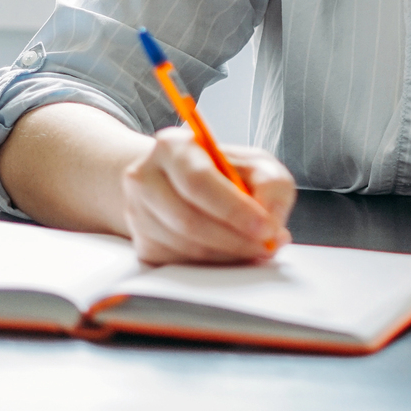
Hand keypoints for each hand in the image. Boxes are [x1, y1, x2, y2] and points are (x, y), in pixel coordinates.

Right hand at [120, 126, 296, 265]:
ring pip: (185, 246)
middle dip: (235, 239)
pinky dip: (212, 264)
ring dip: (227, 254)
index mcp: (172, 146)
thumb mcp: (255, 164)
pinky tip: (229, 252)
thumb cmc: (221, 172)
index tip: (265, 228)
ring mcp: (138, 213)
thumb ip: (272, 185)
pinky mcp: (142, 244)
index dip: (234, 209)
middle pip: (189, 220)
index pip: (199, 181)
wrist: (181, 185)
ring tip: (254, 249)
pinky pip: (179, 262)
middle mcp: (146, 178)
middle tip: (266, 246)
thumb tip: (271, 220)